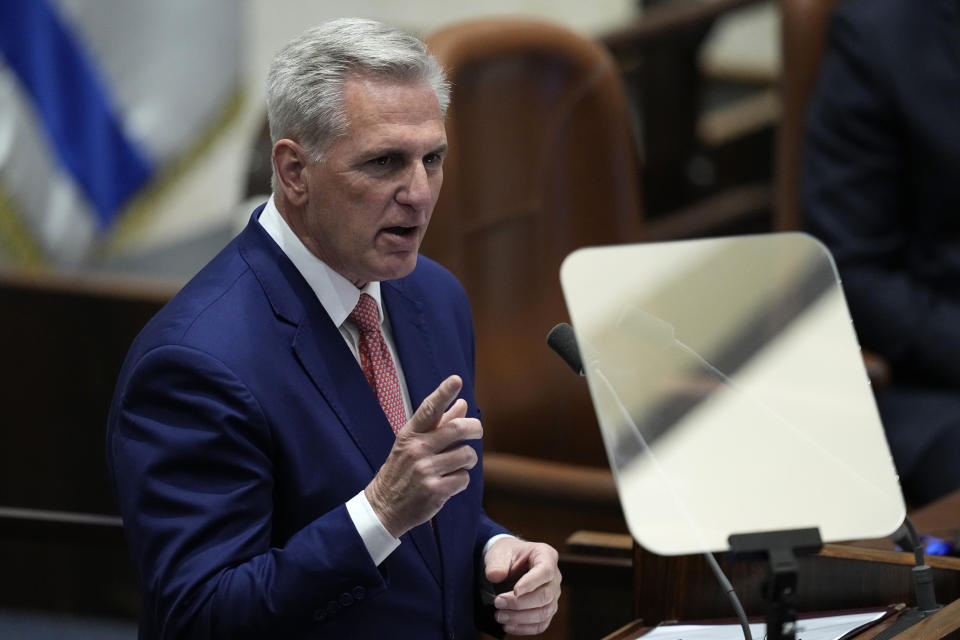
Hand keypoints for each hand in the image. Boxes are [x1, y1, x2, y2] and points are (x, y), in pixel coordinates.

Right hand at [365, 375, 482, 536]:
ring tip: (458, 465)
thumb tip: (463, 404)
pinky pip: (464, 478)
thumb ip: (439, 425)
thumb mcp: (412, 445)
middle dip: (475, 428)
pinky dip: (461, 480)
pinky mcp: (435, 491)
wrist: (383, 508)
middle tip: (477, 431)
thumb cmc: (401, 471)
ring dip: (469, 460)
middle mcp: (417, 450)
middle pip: (458, 429)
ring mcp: (425, 471)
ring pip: (466, 455)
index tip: (456, 380)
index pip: (428, 409)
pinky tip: (449, 483)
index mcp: (410, 435)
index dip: (443, 393)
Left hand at [484, 537, 561, 635]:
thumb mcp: (499, 552)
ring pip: (544, 612)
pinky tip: (508, 626)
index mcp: (545, 555)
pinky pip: (541, 624)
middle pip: (545, 595)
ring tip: (499, 615)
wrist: (508, 563)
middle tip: (497, 602)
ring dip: (520, 618)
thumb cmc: (506, 554)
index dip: (531, 583)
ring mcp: (553, 595)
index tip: (515, 591)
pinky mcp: (546, 610)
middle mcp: (554, 576)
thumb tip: (494, 576)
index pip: (545, 571)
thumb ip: (496, 563)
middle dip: (520, 603)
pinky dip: (524, 628)